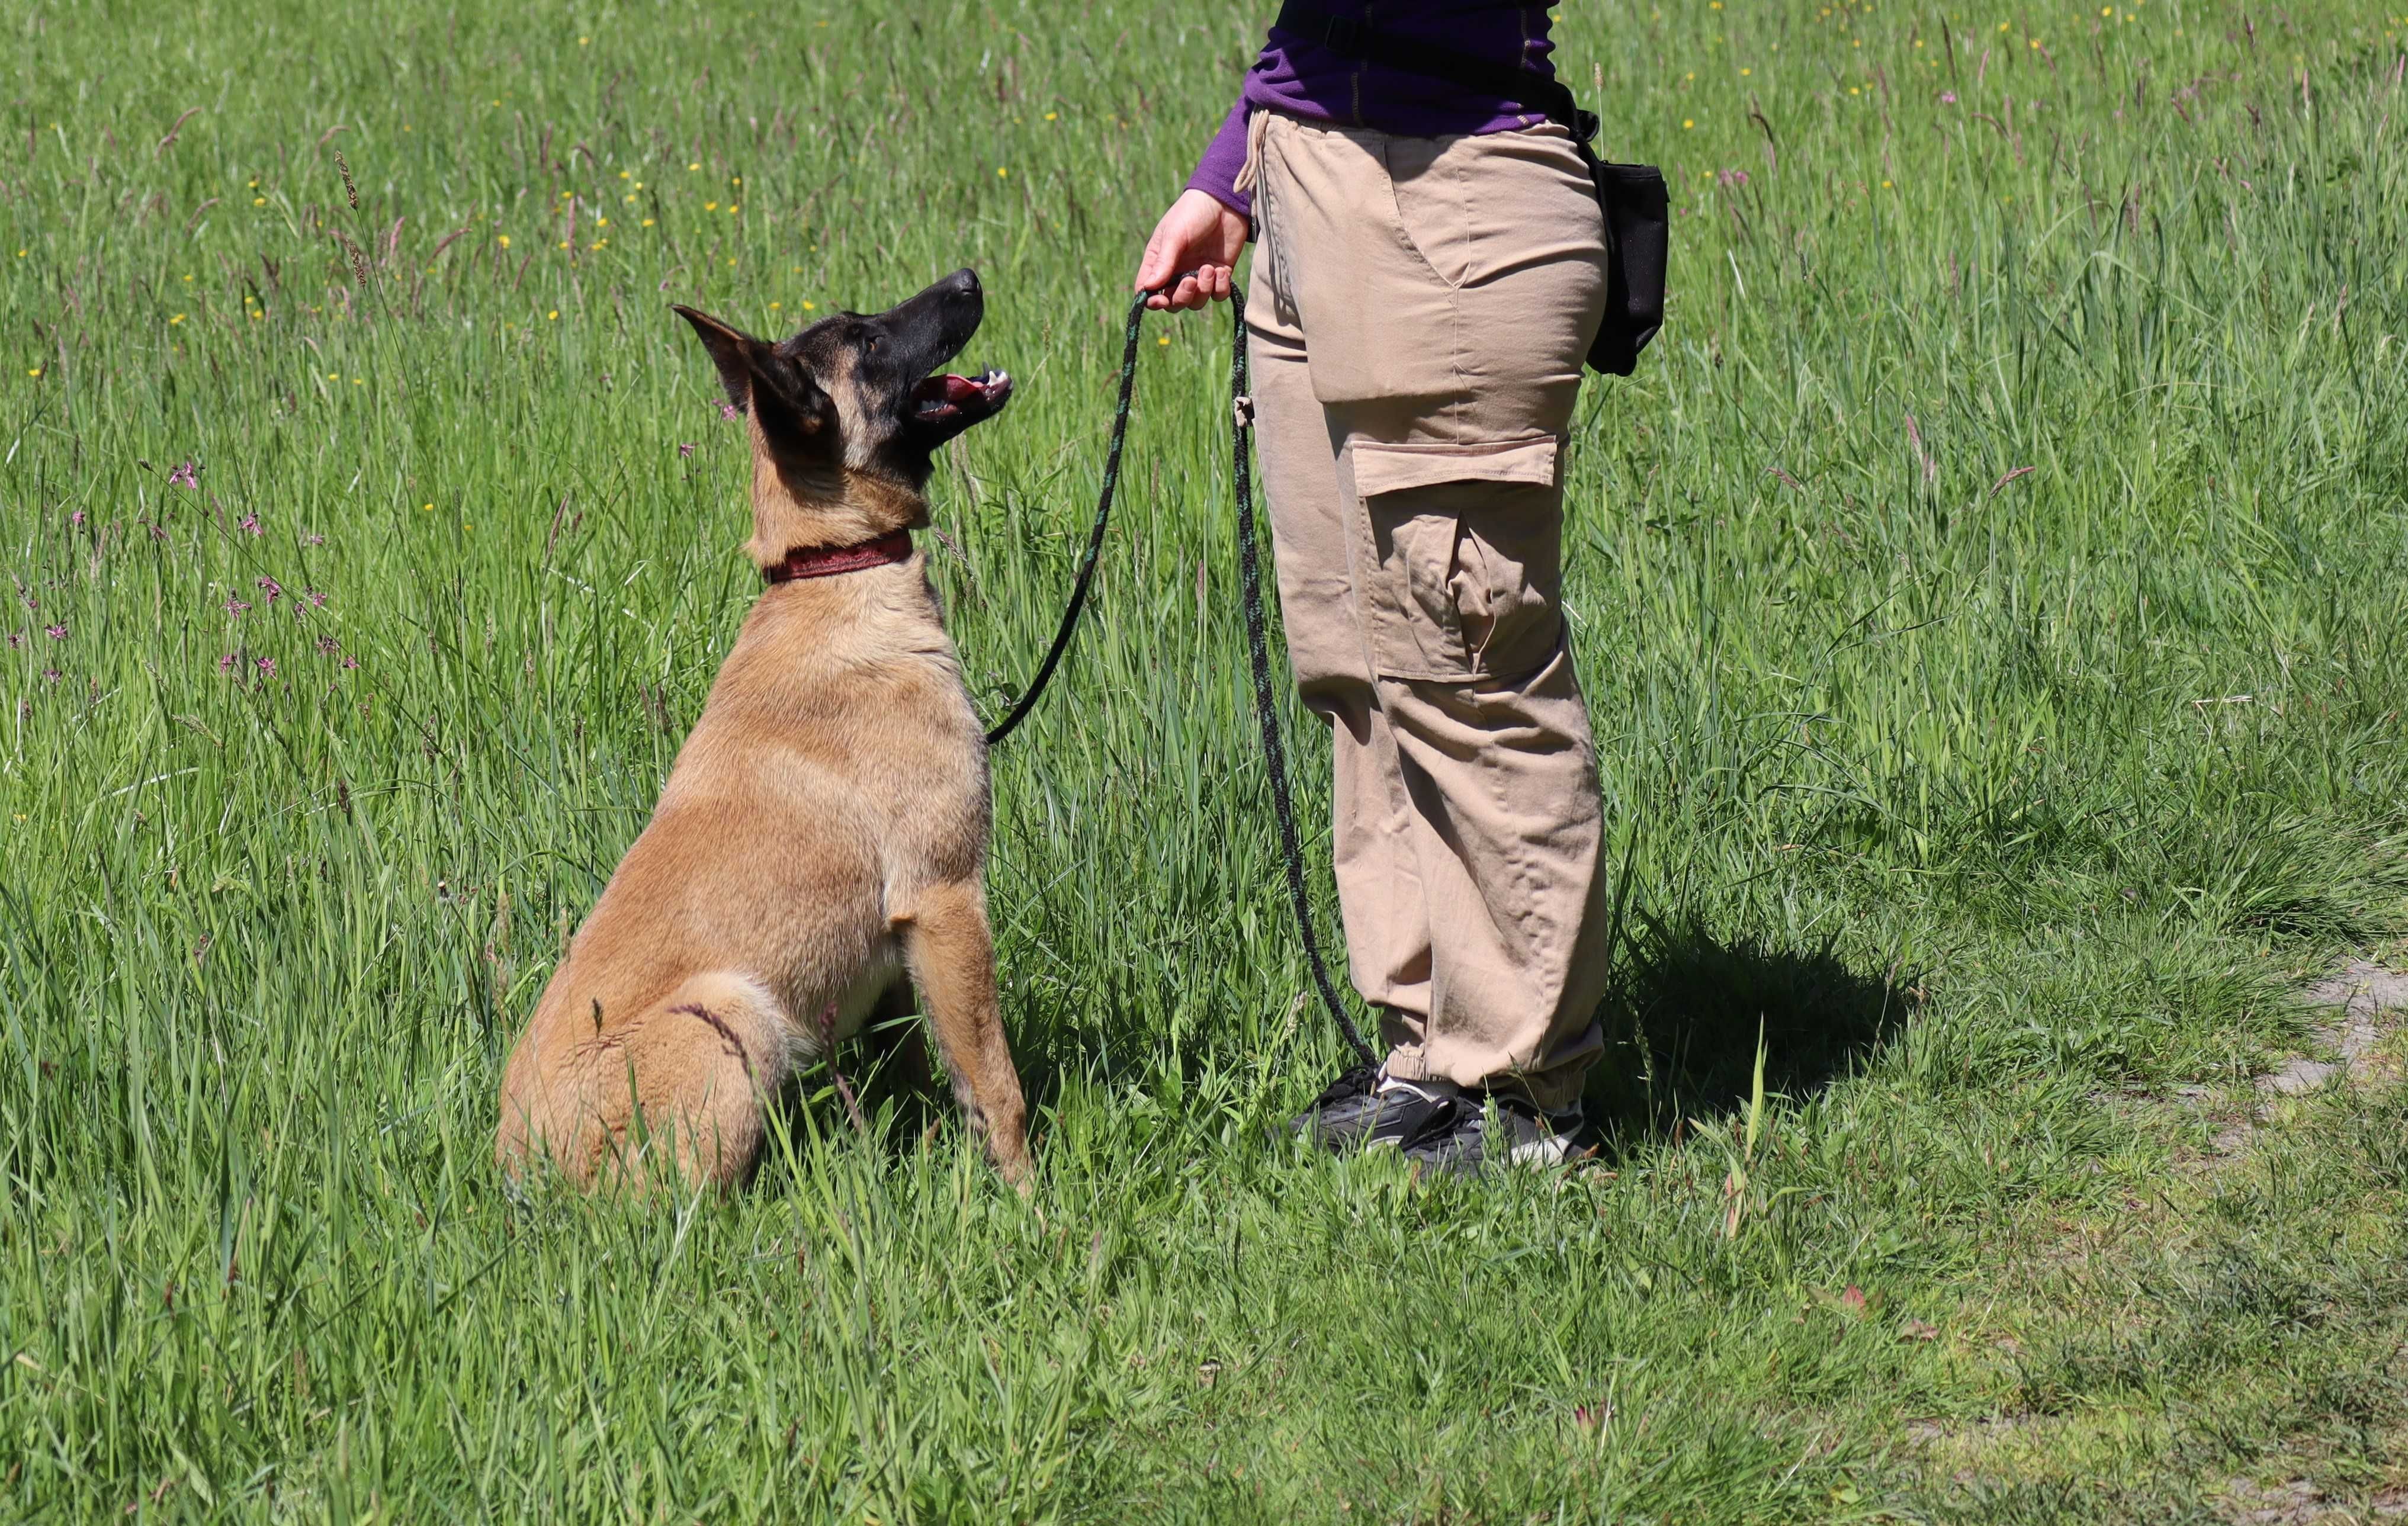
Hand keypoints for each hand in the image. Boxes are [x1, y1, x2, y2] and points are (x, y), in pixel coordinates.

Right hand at [1134, 189, 1248, 310]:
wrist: (1225, 201)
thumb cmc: (1192, 212)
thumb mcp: (1175, 235)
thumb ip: (1164, 262)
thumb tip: (1149, 288)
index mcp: (1158, 262)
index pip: (1149, 291)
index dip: (1152, 302)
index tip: (1161, 301)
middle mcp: (1177, 272)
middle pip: (1174, 303)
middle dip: (1182, 297)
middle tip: (1191, 281)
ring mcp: (1199, 275)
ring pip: (1197, 302)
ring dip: (1203, 290)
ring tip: (1210, 268)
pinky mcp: (1220, 274)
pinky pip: (1218, 295)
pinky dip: (1220, 288)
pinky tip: (1222, 271)